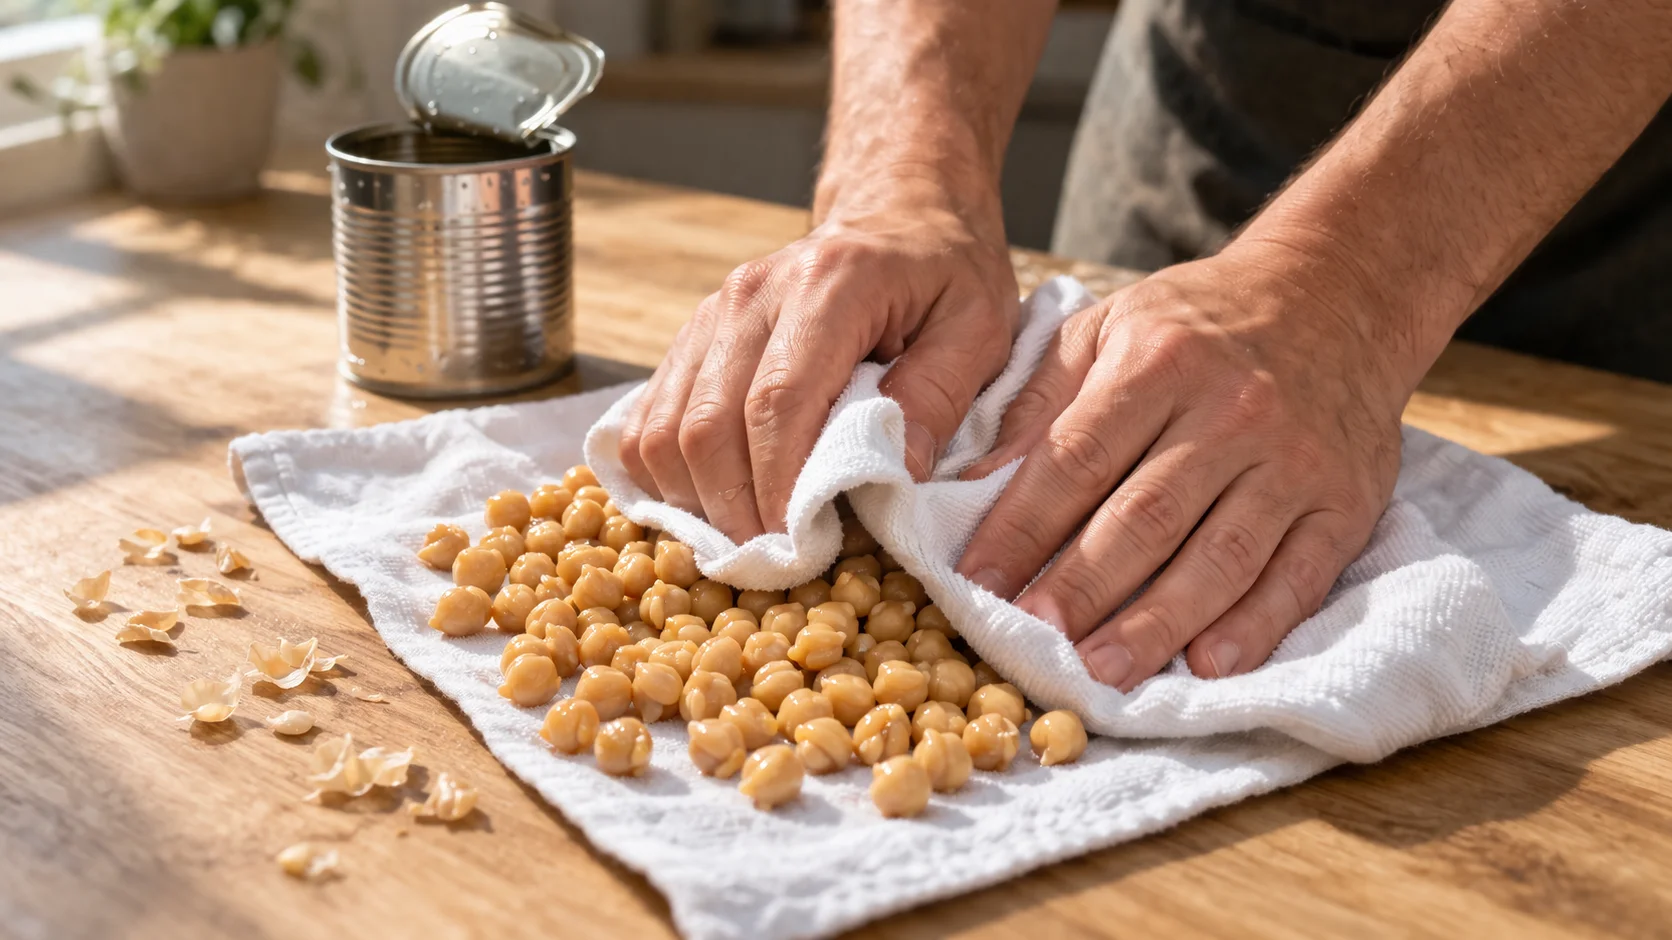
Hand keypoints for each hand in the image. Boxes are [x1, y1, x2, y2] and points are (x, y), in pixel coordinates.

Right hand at [619, 180, 1019, 539]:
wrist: (899, 211)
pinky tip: (708, 506)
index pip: (777, 403)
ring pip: (663, 425)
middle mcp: (753, 294)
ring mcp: (713, 311)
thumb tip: (894, 475)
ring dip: (692, 499)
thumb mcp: (979, 326)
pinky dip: (667, 473)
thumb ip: (940, 395)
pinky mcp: (695, 333)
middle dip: (731, 509)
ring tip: (741, 542)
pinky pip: (651, 415)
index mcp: (830, 287)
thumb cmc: (945, 271)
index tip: (796, 546)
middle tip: (770, 564)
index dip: (775, 486)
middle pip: (706, 424)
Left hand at [955, 251, 1415, 689]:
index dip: (1021, 527)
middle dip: (1081, 588)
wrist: (1338, 293)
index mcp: (1158, 362)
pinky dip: (1255, 625)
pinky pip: (1298, 575)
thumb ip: (1039, 401)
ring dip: (1157, 623)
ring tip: (1103, 673)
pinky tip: (1208, 664)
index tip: (976, 583)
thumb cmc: (1200, 322)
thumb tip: (971, 481)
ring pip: (1218, 556)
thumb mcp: (1110, 326)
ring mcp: (1293, 461)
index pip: (1076, 459)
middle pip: (1144, 517)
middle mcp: (1230, 411)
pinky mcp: (1346, 503)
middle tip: (1031, 641)